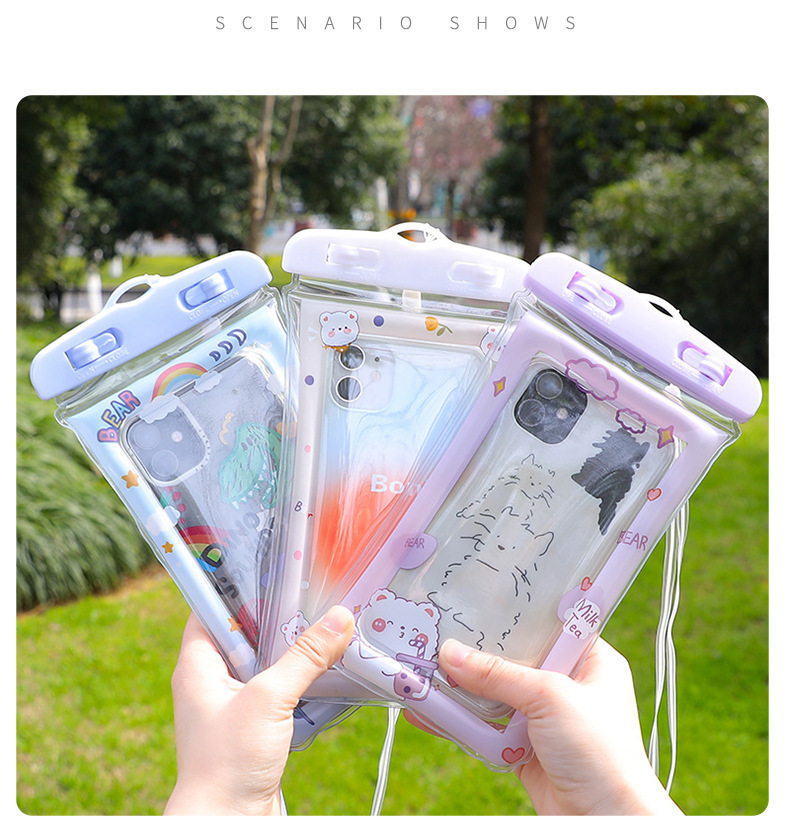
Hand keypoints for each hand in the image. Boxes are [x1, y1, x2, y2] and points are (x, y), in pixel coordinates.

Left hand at [164, 605, 354, 814]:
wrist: (228, 825)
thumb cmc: (227, 763)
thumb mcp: (268, 699)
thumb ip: (305, 657)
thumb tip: (339, 618)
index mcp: (198, 665)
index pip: (211, 609)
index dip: (236, 586)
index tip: (271, 567)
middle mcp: (212, 681)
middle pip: (248, 633)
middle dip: (281, 617)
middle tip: (313, 594)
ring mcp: (235, 705)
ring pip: (268, 663)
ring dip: (296, 651)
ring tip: (329, 626)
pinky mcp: (256, 726)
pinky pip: (281, 691)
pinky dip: (303, 681)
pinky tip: (330, 670)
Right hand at [431, 637, 682, 815]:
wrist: (606, 824)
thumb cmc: (602, 754)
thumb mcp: (550, 698)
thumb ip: (498, 674)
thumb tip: (450, 654)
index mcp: (590, 660)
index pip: (547, 624)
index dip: (514, 612)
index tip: (478, 598)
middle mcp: (568, 685)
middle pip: (513, 660)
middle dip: (477, 652)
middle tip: (440, 630)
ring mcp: (545, 720)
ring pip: (495, 695)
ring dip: (462, 689)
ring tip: (425, 669)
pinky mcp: (524, 749)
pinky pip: (485, 729)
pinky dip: (459, 723)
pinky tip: (430, 712)